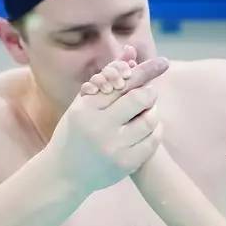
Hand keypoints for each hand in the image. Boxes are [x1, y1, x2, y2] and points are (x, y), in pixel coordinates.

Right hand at [45, 46, 167, 192]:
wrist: (63, 173)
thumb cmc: (75, 131)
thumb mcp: (84, 103)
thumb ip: (108, 77)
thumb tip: (131, 52)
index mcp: (86, 108)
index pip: (122, 83)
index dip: (144, 72)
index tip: (162, 63)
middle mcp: (99, 127)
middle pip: (139, 99)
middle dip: (149, 93)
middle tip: (150, 93)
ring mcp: (113, 148)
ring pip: (150, 121)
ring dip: (153, 112)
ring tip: (147, 111)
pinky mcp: (125, 164)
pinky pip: (152, 142)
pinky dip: (155, 131)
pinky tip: (150, 128)